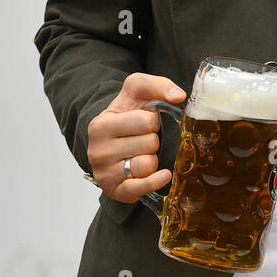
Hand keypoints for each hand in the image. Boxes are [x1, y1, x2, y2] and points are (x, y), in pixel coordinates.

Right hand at [87, 73, 185, 202]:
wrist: (111, 142)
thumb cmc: (127, 117)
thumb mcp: (138, 93)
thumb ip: (159, 85)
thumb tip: (179, 95)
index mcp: (101, 125)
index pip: (146, 121)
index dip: (152, 121)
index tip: (143, 123)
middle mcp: (98, 150)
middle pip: (150, 144)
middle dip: (154, 140)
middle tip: (142, 140)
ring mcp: (104, 173)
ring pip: (148, 165)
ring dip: (153, 159)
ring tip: (142, 154)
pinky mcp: (115, 190)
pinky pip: (143, 188)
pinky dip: (156, 181)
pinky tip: (163, 174)